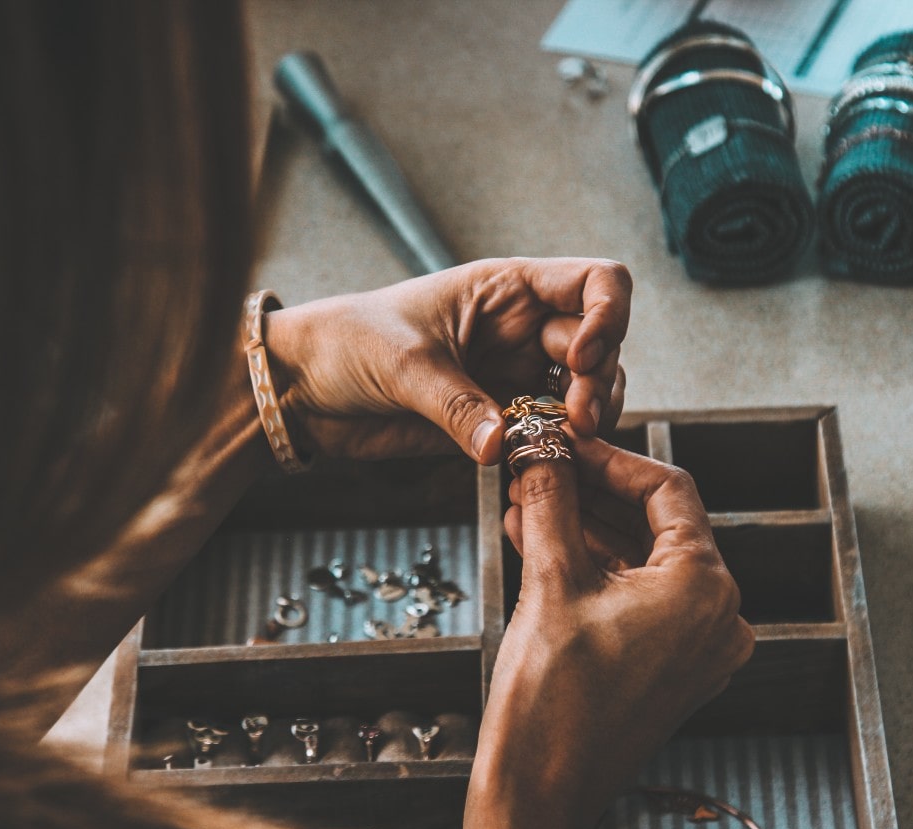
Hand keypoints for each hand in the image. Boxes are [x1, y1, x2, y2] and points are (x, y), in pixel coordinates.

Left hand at [262, 258, 628, 463]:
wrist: (305, 388)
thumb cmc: (345, 344)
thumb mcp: (401, 363)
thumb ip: (455, 404)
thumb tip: (500, 445)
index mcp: (508, 289)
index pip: (596, 283)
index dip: (608, 316)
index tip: (581, 358)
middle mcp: (524, 328)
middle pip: (603, 344)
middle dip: (598, 382)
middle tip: (573, 421)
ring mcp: (518, 374)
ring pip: (590, 392)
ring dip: (590, 417)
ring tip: (563, 442)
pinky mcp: (504, 419)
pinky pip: (555, 432)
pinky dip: (564, 447)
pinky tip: (545, 460)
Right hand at [464, 438, 754, 828]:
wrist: (539, 796)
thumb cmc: (550, 703)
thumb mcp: (550, 582)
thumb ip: (551, 502)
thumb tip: (542, 449)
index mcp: (705, 589)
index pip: (667, 491)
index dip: (610, 458)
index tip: (564, 442)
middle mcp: (718, 617)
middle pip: (656, 525)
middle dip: (592, 493)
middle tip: (540, 466)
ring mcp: (698, 647)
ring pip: (642, 561)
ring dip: (586, 529)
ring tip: (526, 501)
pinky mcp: (673, 667)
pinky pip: (638, 598)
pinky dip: (595, 570)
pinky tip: (539, 541)